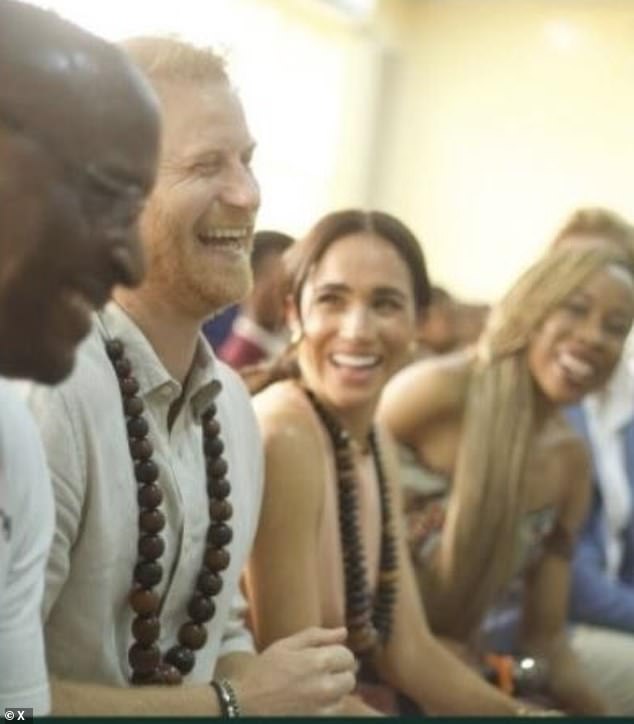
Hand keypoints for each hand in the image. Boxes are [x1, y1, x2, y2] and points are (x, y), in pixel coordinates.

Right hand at [233, 627, 355, 714]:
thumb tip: (343, 632)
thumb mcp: (287, 645)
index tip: (326, 656)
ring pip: (343, 696)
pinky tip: (310, 700)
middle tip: (320, 672)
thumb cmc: (264, 670)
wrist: (245, 703)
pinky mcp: (318, 721)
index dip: (337, 654)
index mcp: (319, 661)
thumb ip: (317, 636)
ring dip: (334, 690)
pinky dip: (327, 706)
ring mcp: (323, 708)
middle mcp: (326, 686)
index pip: (347, 656)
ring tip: (313, 686)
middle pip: (350, 678)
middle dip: (339, 673)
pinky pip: (333, 712)